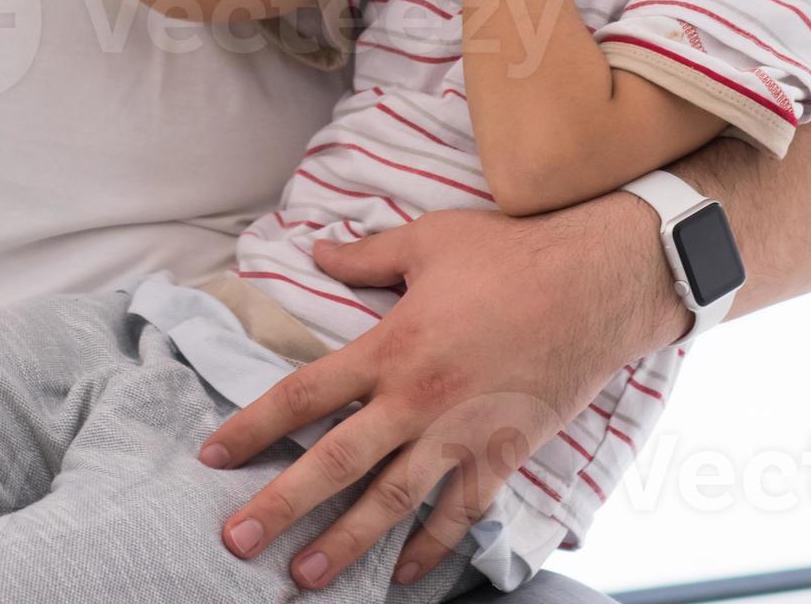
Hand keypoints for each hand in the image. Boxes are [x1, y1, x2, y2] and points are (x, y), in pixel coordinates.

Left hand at [200, 204, 686, 589]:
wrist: (597, 283)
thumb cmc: (511, 253)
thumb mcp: (428, 241)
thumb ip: (364, 256)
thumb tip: (315, 250)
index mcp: (391, 347)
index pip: (304, 394)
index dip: (254, 426)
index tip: (213, 456)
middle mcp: (418, 401)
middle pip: (336, 463)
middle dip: (281, 506)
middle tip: (235, 542)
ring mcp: (463, 433)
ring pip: (393, 501)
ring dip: (345, 543)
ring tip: (303, 578)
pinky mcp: (504, 452)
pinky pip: (462, 511)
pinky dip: (433, 546)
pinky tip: (405, 575)